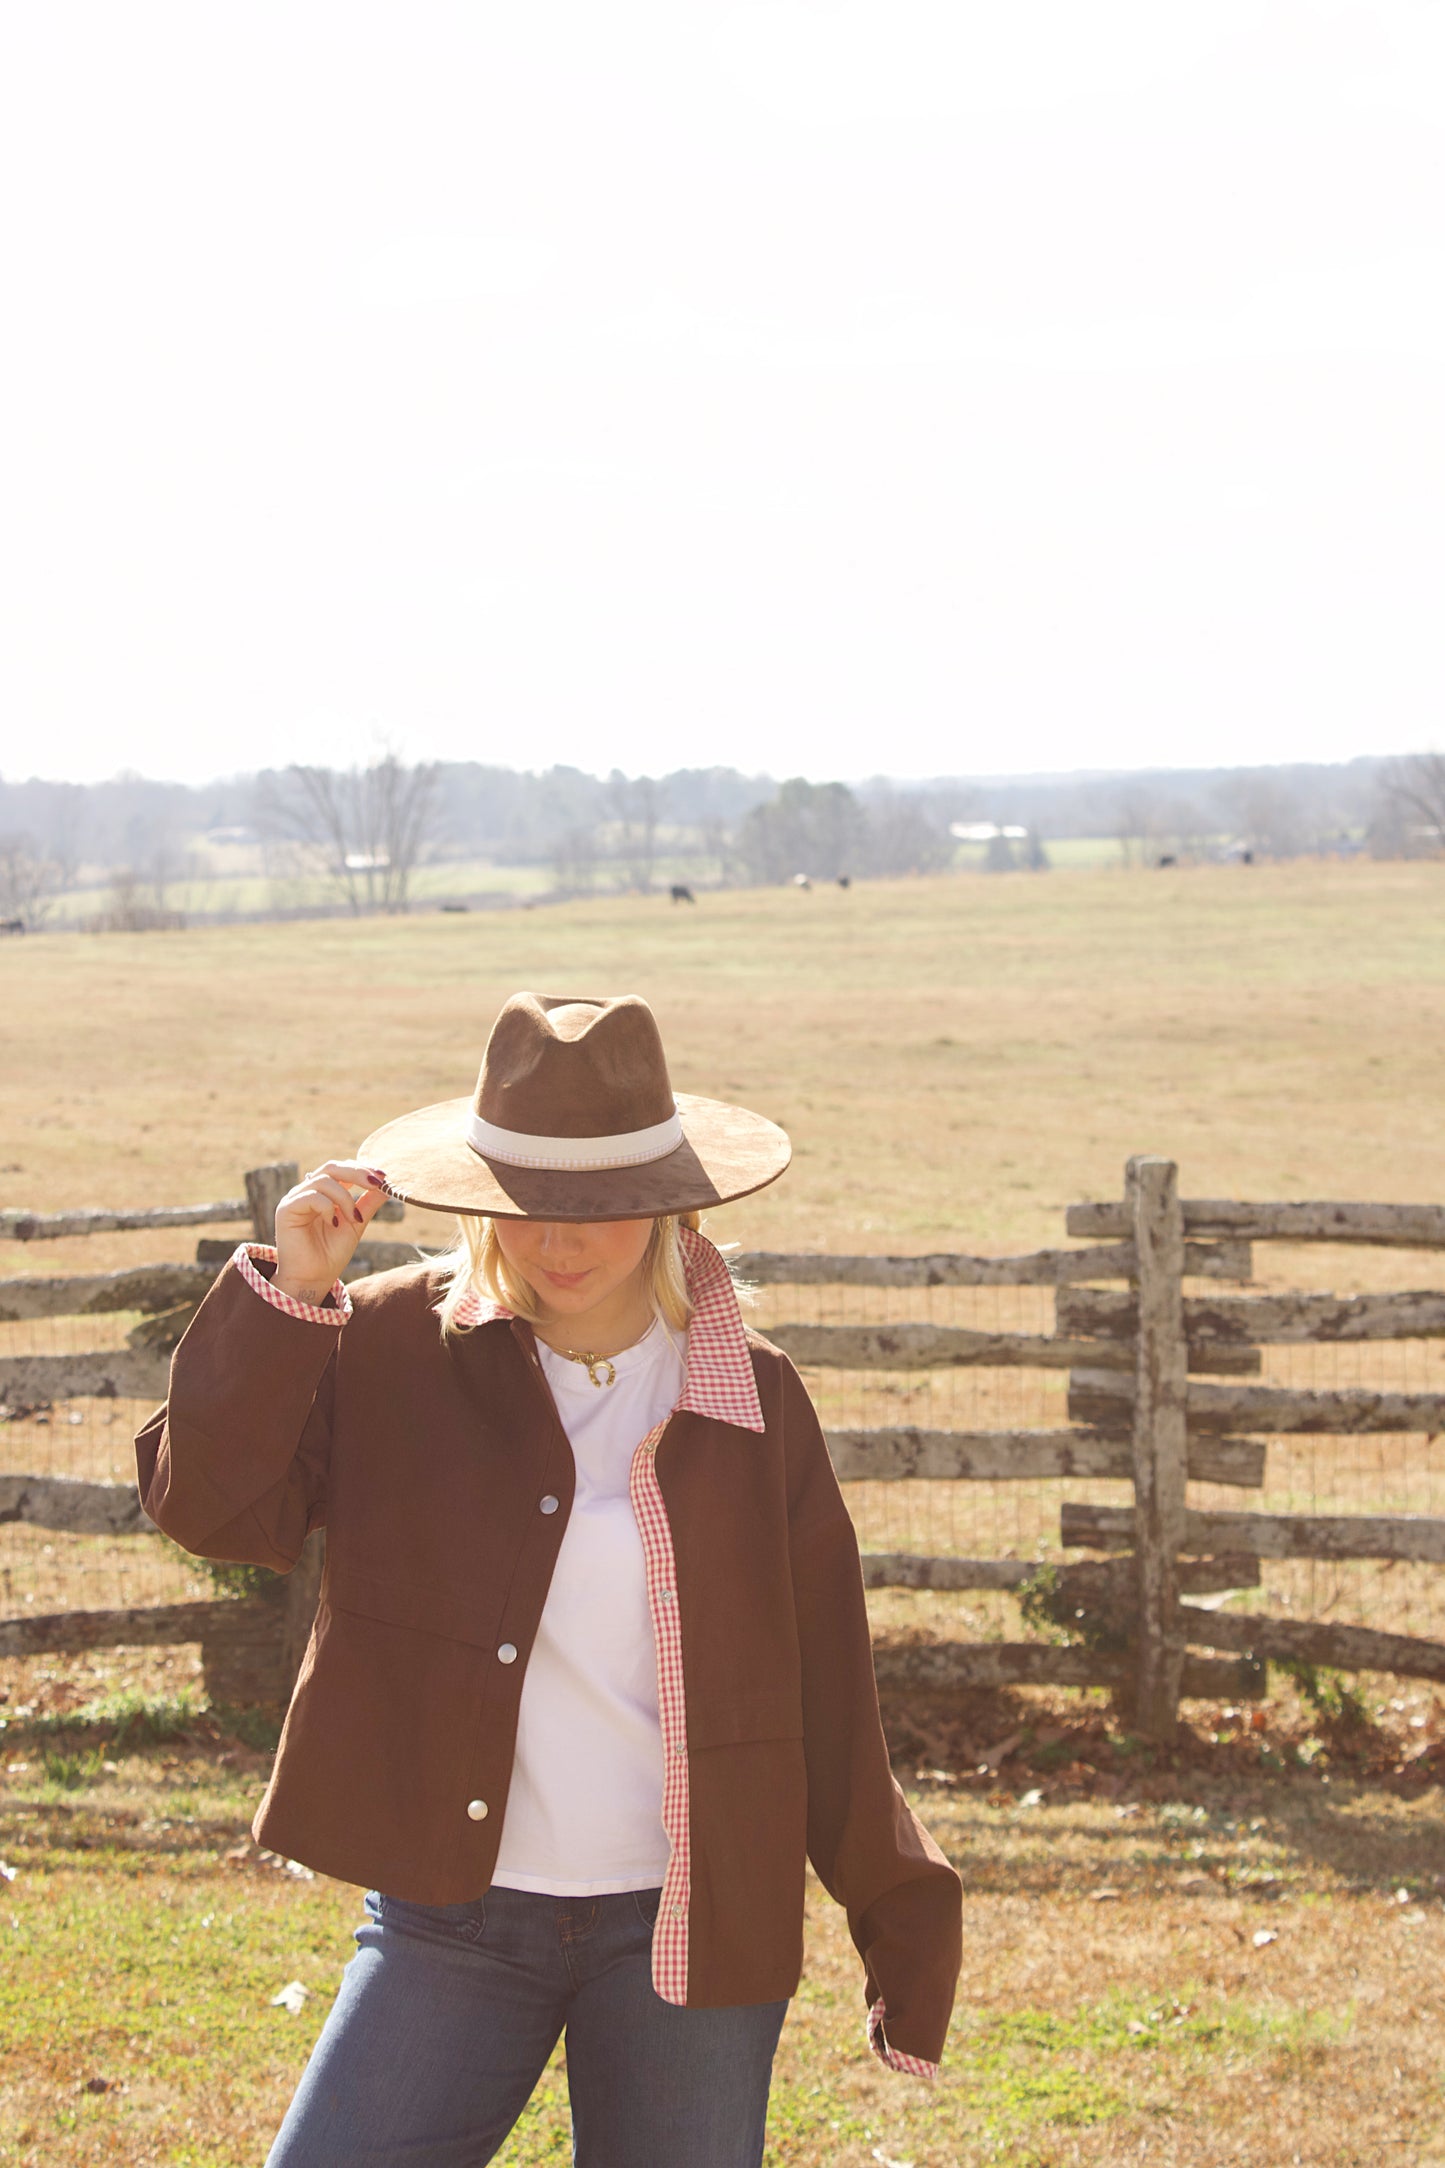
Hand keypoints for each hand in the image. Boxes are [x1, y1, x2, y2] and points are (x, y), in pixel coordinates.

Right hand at [272, 1161, 391, 1303]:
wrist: (313, 1279)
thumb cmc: (331, 1254)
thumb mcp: (356, 1224)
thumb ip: (368, 1203)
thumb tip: (386, 1185)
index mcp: (323, 1193)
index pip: (342, 1170)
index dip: (362, 1169)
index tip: (384, 1176)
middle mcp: (307, 1192)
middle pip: (332, 1167)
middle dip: (357, 1172)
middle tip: (377, 1182)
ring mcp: (295, 1199)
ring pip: (323, 1180)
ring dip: (345, 1198)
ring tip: (354, 1219)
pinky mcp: (286, 1209)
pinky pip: (310, 1196)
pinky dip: (327, 1207)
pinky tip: (333, 1224)